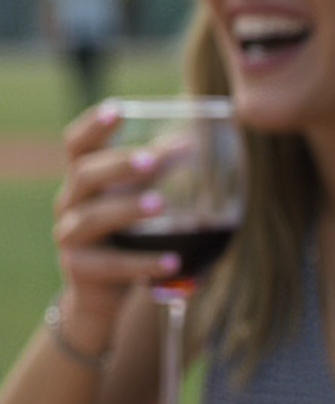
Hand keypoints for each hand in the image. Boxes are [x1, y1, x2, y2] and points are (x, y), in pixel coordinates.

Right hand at [50, 102, 182, 354]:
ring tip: (161, 205)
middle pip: (84, 175)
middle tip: (151, 159)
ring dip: (128, 208)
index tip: (118, 109)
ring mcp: (70, 237)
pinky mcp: (80, 270)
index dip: (94, 126)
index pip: (78, 144)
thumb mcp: (141, 196)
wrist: (105, 294)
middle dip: (118, 165)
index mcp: (87, 179)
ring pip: (92, 218)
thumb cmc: (130, 232)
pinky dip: (142, 262)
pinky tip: (173, 260)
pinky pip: (110, 265)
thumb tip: (196, 139)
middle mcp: (70, 203)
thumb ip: (161, 170)